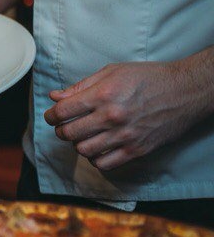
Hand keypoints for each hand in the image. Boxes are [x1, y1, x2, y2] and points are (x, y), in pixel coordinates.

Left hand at [43, 61, 209, 170]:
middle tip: (65, 126)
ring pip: (83, 150)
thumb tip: (55, 96)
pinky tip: (98, 148)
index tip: (52, 116)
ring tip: (84, 136)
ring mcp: (124, 136)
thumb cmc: (148, 78)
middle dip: (61, 130)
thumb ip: (81, 86)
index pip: (62, 112)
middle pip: (69, 133)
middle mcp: (112, 117)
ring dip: (78, 144)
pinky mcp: (136, 150)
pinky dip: (96, 159)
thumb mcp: (112, 72)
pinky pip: (104, 164)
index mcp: (103, 95)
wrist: (185, 91)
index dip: (51, 116)